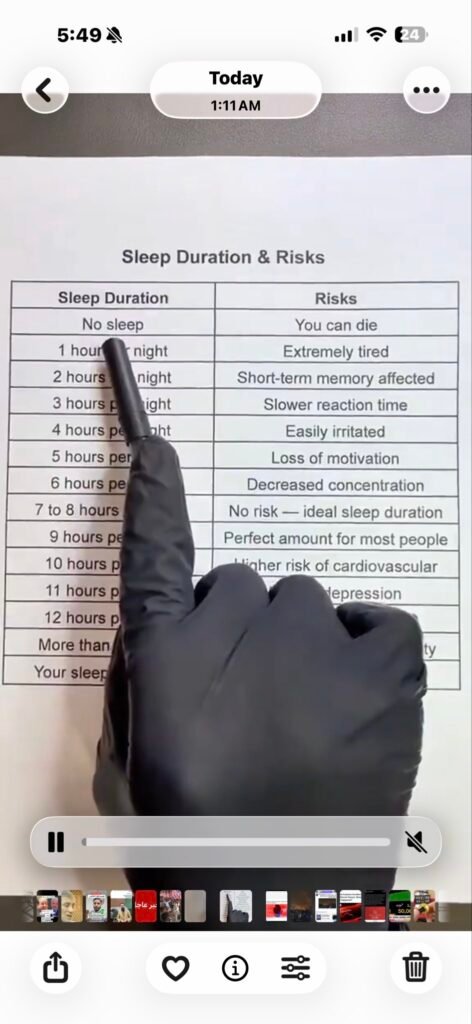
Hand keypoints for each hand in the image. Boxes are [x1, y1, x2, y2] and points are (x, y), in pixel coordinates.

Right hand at [94, 432, 425, 821]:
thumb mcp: (131, 753)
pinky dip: (370, 645)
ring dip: (304, 644)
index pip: (154, 554)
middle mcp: (238, 632)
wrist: (274, 904)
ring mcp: (316, 649)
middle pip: (246, 585)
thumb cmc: (191, 832)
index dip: (154, 500)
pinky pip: (384, 624)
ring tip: (307, 714)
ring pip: (309, 603)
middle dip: (247, 630)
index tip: (157, 451)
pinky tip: (356, 689)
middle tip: (254, 697)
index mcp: (166, 655)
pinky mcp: (383, 677)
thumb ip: (148, 673)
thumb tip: (184, 621)